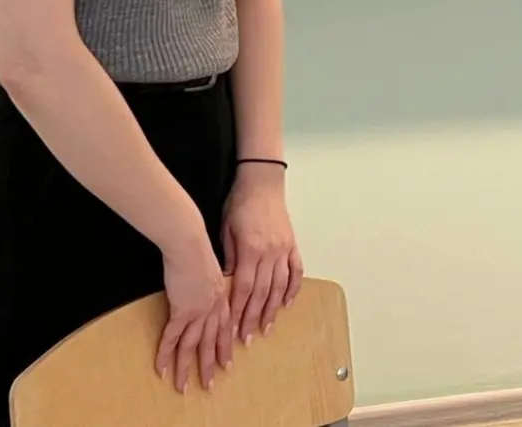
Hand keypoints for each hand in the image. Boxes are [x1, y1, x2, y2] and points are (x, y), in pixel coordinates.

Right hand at [156, 225, 231, 392]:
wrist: (189, 243)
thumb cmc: (198, 250)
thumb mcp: (211, 269)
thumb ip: (212, 284)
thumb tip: (206, 290)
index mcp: (223, 297)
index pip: (225, 327)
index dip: (225, 346)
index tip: (226, 362)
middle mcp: (214, 307)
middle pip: (212, 342)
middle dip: (210, 364)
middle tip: (210, 384)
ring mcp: (199, 310)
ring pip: (192, 346)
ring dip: (187, 368)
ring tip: (184, 386)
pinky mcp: (181, 310)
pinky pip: (172, 338)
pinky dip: (165, 355)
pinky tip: (161, 369)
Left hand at [221, 164, 303, 344]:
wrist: (262, 183)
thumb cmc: (240, 205)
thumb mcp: (226, 231)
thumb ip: (229, 258)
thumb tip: (226, 284)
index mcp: (251, 250)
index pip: (243, 288)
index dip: (237, 312)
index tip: (232, 330)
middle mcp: (270, 253)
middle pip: (262, 292)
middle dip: (253, 317)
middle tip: (247, 338)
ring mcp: (284, 249)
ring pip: (279, 285)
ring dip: (272, 309)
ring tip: (266, 327)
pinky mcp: (292, 244)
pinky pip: (295, 271)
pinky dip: (292, 289)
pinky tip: (287, 303)